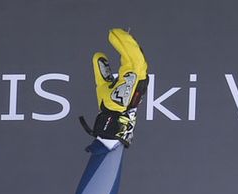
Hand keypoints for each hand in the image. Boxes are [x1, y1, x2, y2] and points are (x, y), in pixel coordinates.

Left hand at [81, 28, 148, 144]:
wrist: (112, 117)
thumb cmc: (111, 105)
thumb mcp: (103, 83)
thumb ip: (102, 70)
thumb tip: (99, 55)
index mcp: (131, 75)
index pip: (129, 56)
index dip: (122, 45)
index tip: (114, 36)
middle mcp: (137, 74)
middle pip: (134, 52)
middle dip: (124, 40)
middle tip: (114, 32)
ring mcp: (138, 75)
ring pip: (134, 52)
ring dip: (125, 41)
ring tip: (116, 34)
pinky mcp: (136, 76)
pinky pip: (133, 57)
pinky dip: (126, 47)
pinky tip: (120, 40)